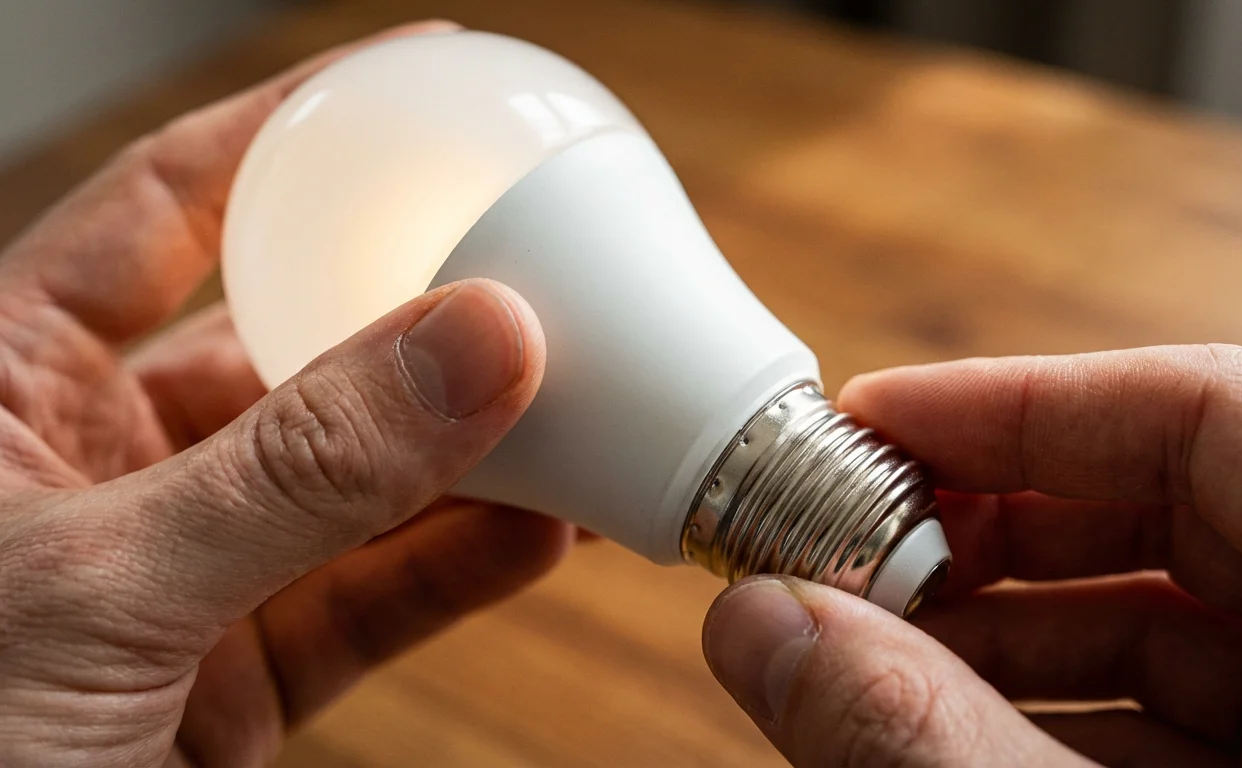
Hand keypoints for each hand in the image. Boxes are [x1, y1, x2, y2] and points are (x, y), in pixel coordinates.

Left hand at [0, 21, 571, 766]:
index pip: (162, 209)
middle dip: (416, 317)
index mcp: (5, 390)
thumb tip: (478, 340)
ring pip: (354, 482)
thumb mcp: (103, 584)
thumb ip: (298, 467)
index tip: (407, 85)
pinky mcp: (236, 675)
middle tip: (534, 278)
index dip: (283, 135)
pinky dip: (462, 564)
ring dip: (471, 453)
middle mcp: (101, 464)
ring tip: (577, 413)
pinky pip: (372, 597)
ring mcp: (182, 570)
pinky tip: (543, 529)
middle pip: (292, 348)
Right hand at [702, 345, 1241, 766]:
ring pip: (1178, 629)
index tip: (876, 419)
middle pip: (1184, 514)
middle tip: (856, 547)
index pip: (1217, 411)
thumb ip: (933, 737)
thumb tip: (762, 628)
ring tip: (871, 653)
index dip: (1021, 404)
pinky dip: (1057, 719)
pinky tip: (943, 729)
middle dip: (995, 532)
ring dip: (1006, 637)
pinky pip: (1196, 723)